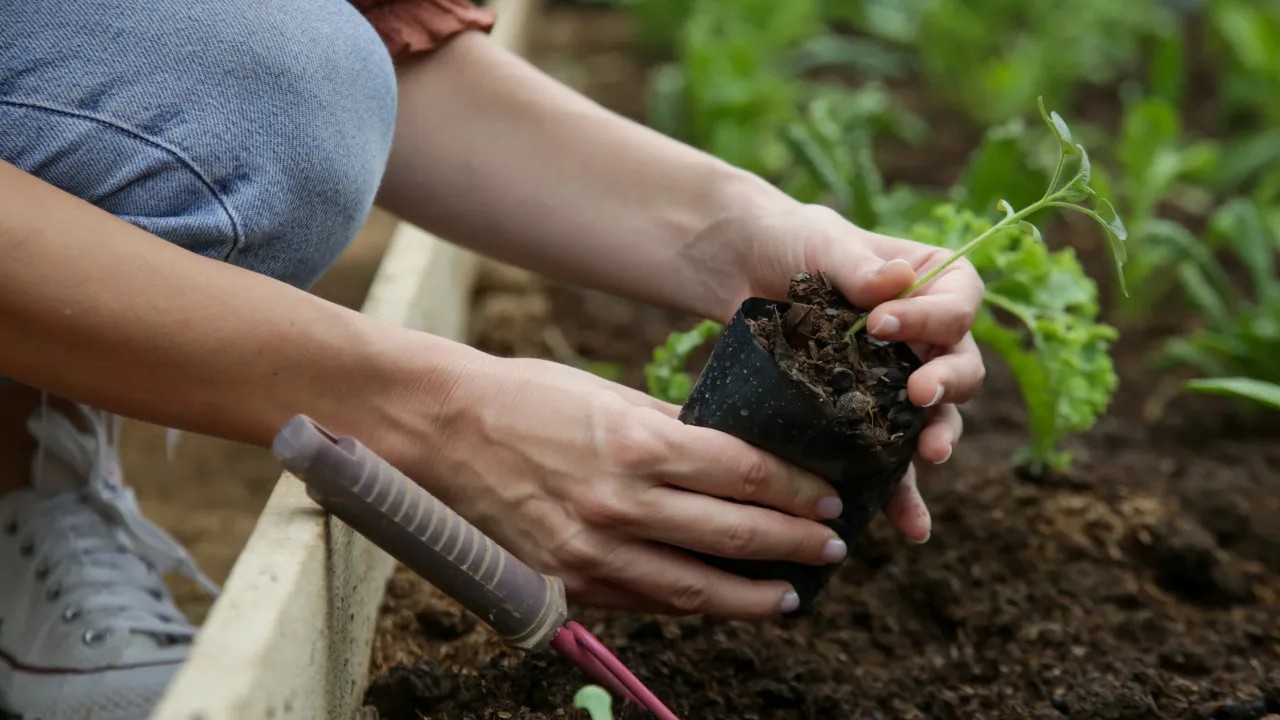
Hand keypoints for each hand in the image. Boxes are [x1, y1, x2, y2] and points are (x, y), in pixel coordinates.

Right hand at [395, 351, 850, 619]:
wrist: (444, 430)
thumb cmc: (529, 399)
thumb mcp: (611, 396)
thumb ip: (675, 431)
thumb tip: (736, 456)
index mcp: (639, 444)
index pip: (747, 474)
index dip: (798, 491)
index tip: (830, 498)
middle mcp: (622, 503)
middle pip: (735, 534)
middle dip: (796, 544)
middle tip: (833, 547)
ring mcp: (592, 552)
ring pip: (697, 589)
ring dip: (755, 596)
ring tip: (793, 593)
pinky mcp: (565, 583)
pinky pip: (645, 603)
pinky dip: (691, 608)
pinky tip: (720, 604)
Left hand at [683, 202, 986, 543]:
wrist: (738, 269)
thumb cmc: (788, 240)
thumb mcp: (820, 240)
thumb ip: (857, 264)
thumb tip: (897, 282)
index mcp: (931, 281)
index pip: (959, 303)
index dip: (933, 318)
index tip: (881, 324)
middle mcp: (927, 334)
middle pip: (961, 365)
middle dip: (947, 384)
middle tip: (919, 395)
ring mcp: (898, 378)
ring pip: (936, 418)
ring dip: (938, 438)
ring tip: (928, 456)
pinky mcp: (864, 415)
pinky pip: (892, 458)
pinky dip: (902, 492)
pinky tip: (909, 526)